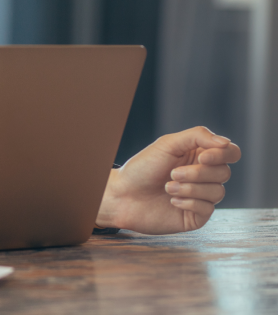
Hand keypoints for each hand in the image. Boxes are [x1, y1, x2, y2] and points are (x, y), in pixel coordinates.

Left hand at [96, 126, 240, 233]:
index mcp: (199, 156)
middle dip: (198, 173)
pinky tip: (172, 201)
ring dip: (190, 188)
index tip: (202, 158)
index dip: (223, 155)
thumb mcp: (168, 144)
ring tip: (167, 187)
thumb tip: (226, 143)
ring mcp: (201, 196)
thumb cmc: (142, 167)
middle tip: (173, 173)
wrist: (122, 195)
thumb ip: (197, 136)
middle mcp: (204, 176)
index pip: (230, 152)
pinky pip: (208, 209)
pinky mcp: (196, 216)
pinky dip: (189, 202)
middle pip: (224, 172)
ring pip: (218, 191)